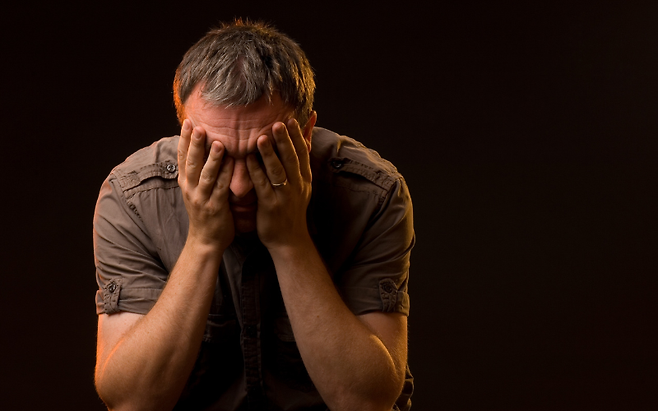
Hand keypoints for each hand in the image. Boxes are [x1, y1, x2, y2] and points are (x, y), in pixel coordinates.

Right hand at [178, 119, 234, 249]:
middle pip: (191, 162)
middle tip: (198, 126)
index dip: (184, 139)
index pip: (182, 157)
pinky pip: (221, 189)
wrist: (205, 241)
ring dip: (211, 158)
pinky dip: (226, 175)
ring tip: (217, 142)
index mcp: (185, 182)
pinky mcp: (215, 208)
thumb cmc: (204, 213)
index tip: (188, 122)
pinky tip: (232, 164)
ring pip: (206, 175)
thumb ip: (198, 172)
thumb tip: (200, 149)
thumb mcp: (195, 191)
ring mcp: (202, 199)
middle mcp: (190, 189)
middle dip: (194, 144)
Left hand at [246, 118, 312, 249]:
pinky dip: (255, 171)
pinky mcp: (271, 206)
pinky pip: (262, 185)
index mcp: (305, 179)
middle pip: (292, 159)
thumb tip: (304, 142)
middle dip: (285, 140)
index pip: (303, 153)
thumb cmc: (291, 210)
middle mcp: (297, 185)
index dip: (297, 136)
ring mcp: (284, 196)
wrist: (289, 240)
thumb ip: (299, 165)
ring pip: (278, 171)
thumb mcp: (302, 187)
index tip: (290, 120)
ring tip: (261, 138)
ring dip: (269, 154)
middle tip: (278, 123)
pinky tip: (247, 160)